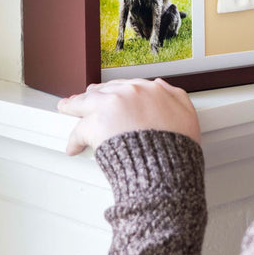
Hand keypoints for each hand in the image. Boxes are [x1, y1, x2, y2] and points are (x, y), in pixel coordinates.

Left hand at [57, 78, 200, 155]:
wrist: (165, 168)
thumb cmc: (175, 148)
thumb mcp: (187, 114)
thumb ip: (175, 96)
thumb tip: (163, 87)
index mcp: (151, 90)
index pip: (127, 85)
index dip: (117, 91)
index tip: (111, 95)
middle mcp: (130, 93)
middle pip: (104, 90)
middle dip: (94, 95)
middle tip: (85, 99)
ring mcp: (111, 106)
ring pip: (86, 102)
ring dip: (74, 106)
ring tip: (66, 109)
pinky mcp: (96, 125)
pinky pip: (78, 131)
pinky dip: (74, 140)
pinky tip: (72, 146)